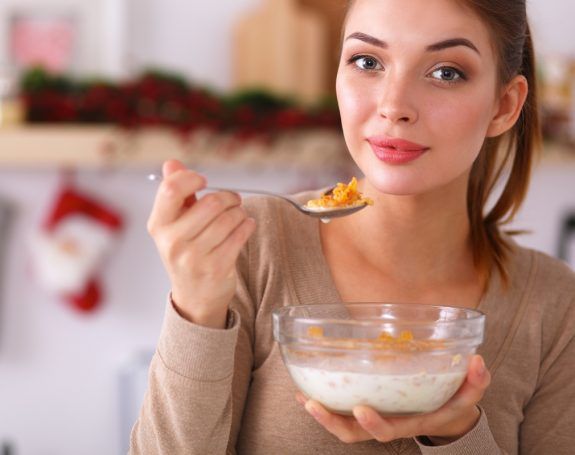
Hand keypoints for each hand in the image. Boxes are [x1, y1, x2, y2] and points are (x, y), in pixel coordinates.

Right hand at [147, 159, 255, 327]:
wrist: (195, 296)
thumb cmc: (186, 252)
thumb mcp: (174, 224)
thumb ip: (175, 193)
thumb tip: (171, 163)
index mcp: (158, 225)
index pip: (171, 189)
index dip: (191, 178)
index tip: (203, 181)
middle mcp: (172, 241)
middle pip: (210, 203)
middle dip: (228, 197)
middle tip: (233, 200)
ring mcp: (194, 257)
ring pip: (228, 219)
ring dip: (240, 212)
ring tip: (239, 214)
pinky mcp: (216, 268)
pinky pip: (239, 235)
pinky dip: (247, 225)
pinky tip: (245, 225)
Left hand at [297, 355, 489, 444]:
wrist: (443, 413)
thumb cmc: (452, 400)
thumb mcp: (469, 393)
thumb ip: (476, 381)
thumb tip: (479, 362)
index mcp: (409, 423)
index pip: (386, 431)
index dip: (372, 423)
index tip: (360, 408)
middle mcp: (387, 423)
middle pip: (353, 434)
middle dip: (330, 422)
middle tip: (312, 404)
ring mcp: (373, 418)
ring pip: (342, 426)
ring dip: (320, 413)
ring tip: (302, 395)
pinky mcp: (365, 407)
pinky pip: (340, 410)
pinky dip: (322, 400)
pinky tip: (306, 385)